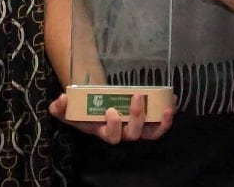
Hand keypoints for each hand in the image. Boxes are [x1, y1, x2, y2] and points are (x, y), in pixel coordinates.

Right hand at [49, 91, 173, 143]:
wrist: (94, 100)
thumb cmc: (81, 107)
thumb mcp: (67, 107)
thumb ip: (60, 107)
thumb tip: (61, 100)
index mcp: (103, 131)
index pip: (111, 136)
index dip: (113, 127)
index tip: (111, 111)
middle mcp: (122, 132)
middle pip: (133, 134)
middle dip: (136, 117)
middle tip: (136, 97)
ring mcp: (136, 127)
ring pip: (150, 133)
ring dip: (160, 123)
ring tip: (165, 108)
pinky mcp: (147, 119)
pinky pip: (160, 123)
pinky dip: (167, 115)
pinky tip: (173, 101)